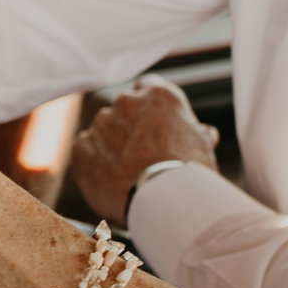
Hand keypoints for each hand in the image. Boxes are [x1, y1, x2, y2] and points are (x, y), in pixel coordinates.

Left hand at [68, 75, 218, 223]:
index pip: (146, 88)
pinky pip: (84, 152)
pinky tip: (109, 181)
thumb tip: (206, 133)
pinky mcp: (81, 147)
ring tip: (126, 174)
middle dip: (128, 129)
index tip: (151, 126)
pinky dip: (92, 164)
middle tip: (139, 157)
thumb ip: (196, 134)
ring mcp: (101, 124)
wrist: (165, 199)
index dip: (148, 109)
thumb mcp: (202, 149)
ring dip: (109, 146)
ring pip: (102, 131)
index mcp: (158, 96)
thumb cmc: (190, 175)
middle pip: (122, 110)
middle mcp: (126, 102)